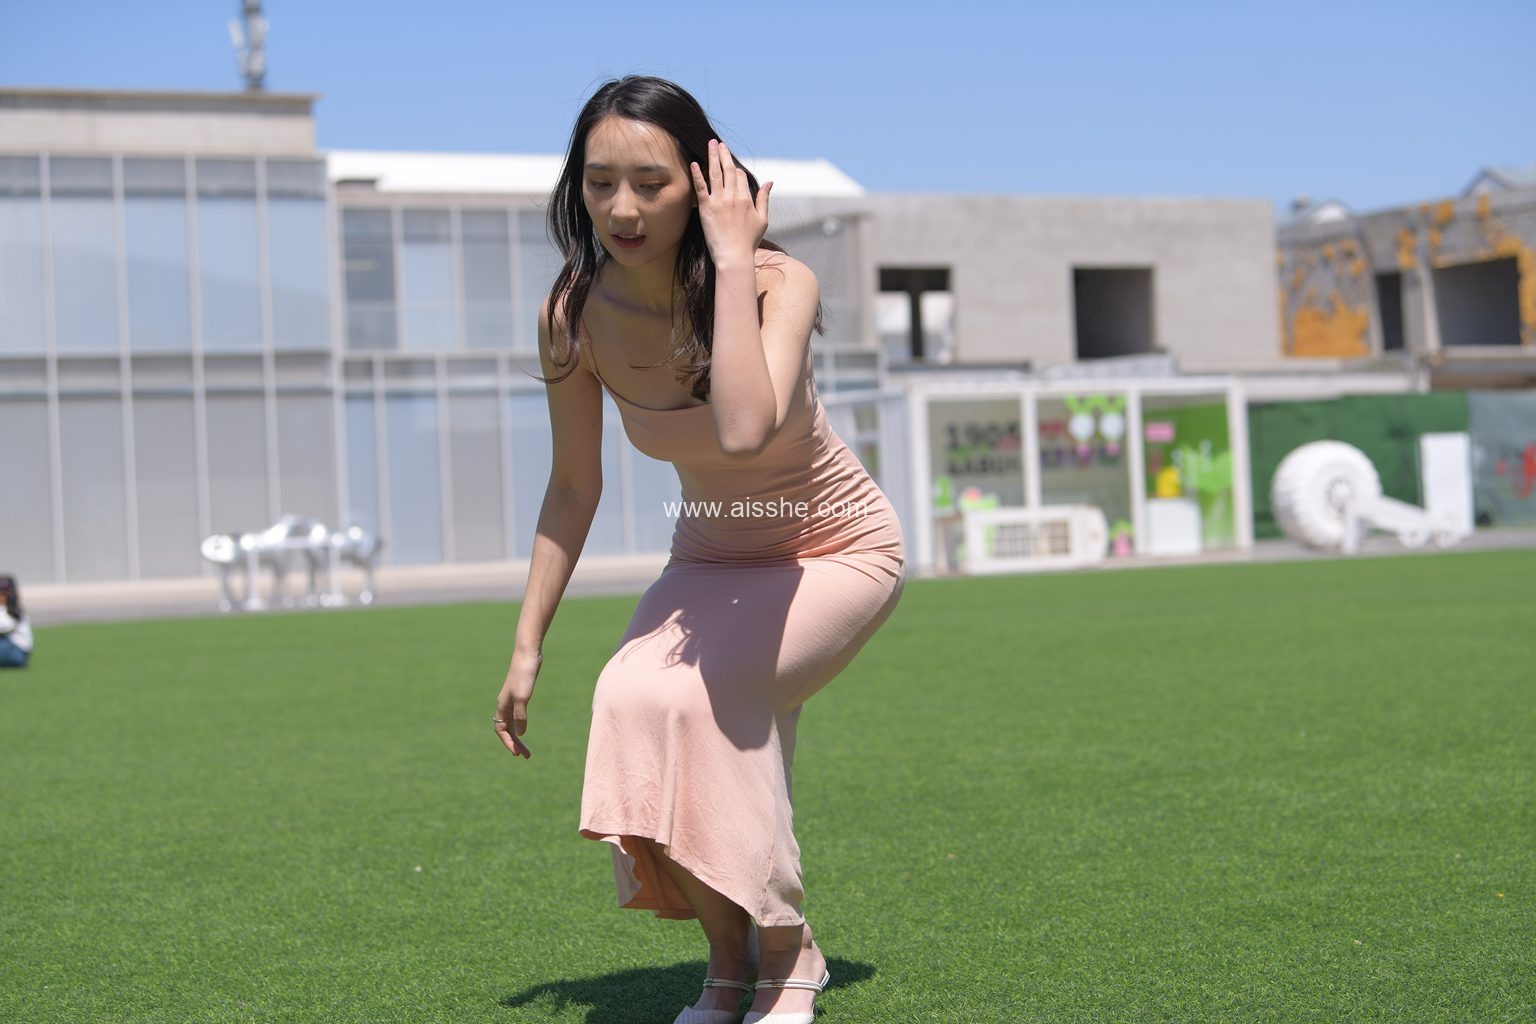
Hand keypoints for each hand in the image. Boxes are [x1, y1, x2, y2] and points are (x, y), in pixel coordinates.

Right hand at [495, 648, 540, 758]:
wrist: (528, 654)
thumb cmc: (524, 674)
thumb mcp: (523, 698)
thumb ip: (520, 716)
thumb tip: (520, 734)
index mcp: (502, 706)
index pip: (501, 730)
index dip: (508, 742)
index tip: (517, 754)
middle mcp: (504, 704)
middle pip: (506, 729)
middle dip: (514, 743)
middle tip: (525, 756)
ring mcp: (512, 699)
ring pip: (511, 723)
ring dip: (517, 736)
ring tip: (527, 748)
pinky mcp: (520, 693)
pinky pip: (516, 715)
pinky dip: (519, 724)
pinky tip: (524, 728)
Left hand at [690, 138, 770, 268]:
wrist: (734, 256)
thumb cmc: (749, 240)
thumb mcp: (762, 219)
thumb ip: (764, 199)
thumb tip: (770, 182)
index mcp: (746, 198)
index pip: (740, 175)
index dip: (735, 169)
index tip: (730, 165)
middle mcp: (733, 196)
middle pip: (728, 169)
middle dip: (723, 154)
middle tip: (718, 143)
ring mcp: (719, 201)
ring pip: (715, 173)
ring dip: (712, 156)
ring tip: (710, 144)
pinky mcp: (706, 208)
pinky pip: (701, 188)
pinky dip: (697, 175)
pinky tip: (694, 163)